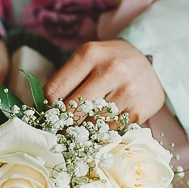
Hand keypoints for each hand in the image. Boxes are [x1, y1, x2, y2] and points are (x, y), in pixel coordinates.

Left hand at [44, 40, 164, 123]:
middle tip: (60, 127)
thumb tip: (39, 109)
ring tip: (82, 127)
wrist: (149, 61)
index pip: (54, 91)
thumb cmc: (109, 61)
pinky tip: (101, 126)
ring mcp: (127, 91)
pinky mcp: (139, 110)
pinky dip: (102, 133)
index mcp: (89, 55)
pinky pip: (109, 132)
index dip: (47, 108)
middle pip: (71, 110)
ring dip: (82, 130)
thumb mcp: (86, 58)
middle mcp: (110, 70)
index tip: (47, 116)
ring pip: (90, 124)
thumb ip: (63, 79)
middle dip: (62, 123)